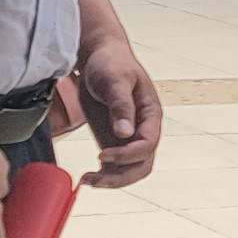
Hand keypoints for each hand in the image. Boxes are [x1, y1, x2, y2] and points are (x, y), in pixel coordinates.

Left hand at [74, 33, 162, 189]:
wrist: (99, 56)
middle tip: (94, 179)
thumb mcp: (115, 80)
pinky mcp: (114, 140)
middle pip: (142, 164)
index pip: (148, 144)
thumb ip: (121, 106)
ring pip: (130, 170)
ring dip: (111, 180)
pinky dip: (104, 175)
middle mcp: (144, 129)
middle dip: (120, 176)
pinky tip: (87, 175)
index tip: (103, 155)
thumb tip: (125, 133)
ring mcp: (129, 137)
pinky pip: (115, 166)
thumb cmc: (111, 62)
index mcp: (151, 114)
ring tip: (87, 180)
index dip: (127, 155)